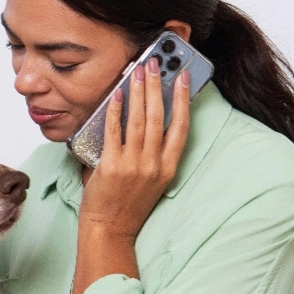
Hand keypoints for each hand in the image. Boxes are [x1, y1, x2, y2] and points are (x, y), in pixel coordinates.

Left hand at [72, 59, 189, 293]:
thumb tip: (133, 118)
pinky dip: (115, 111)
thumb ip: (144, 152)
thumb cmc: (125, 206)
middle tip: (155, 63)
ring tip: (137, 71)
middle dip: (157, 86)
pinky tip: (116, 94)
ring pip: (139, 121)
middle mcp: (154, 165)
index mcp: (168, 168)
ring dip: (138, 92)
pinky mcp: (111, 167)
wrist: (109, 230)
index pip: (181, 127)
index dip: (184, 99)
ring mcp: (133, 166)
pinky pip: (113, 132)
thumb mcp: (147, 179)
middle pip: (159, 117)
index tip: (184, 77)